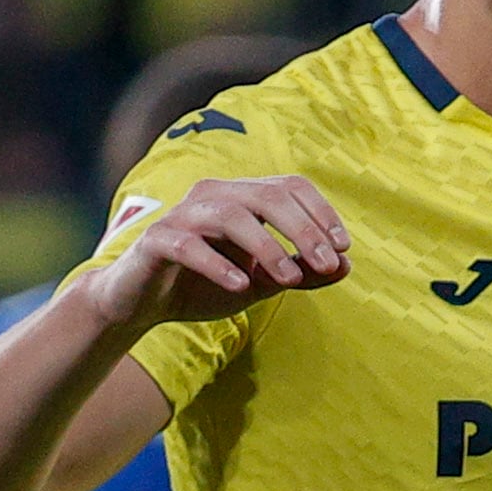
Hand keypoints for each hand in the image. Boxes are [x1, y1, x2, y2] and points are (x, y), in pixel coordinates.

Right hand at [85, 175, 350, 329]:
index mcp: (241, 198)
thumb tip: (347, 267)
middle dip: (304, 230)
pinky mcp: (156, 240)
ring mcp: (182, 216)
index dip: (321, 213)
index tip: (343, 248)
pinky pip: (189, 245)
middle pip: (267, 196)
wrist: (143, 303)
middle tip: (327, 264)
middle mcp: (213, 197)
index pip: (289, 187)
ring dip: (267, 247)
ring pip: (231, 215)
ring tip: (290, 279)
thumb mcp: (262, 282)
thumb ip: (303, 273)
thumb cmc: (206, 284)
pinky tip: (241, 286)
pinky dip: (218, 264)